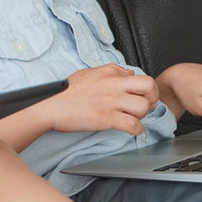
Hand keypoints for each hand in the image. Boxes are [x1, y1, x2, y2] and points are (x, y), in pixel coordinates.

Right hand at [34, 64, 158, 136]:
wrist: (50, 106)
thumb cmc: (66, 92)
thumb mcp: (89, 73)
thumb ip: (110, 72)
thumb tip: (127, 74)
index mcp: (110, 72)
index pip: (139, 76)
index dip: (143, 89)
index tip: (140, 97)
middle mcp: (113, 84)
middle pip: (149, 86)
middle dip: (152, 98)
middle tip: (145, 106)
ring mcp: (111, 101)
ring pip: (144, 107)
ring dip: (142, 115)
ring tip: (132, 118)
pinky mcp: (107, 118)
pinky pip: (133, 125)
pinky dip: (136, 130)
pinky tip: (129, 130)